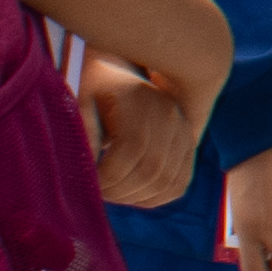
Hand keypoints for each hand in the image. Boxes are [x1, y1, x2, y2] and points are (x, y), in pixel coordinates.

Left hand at [83, 54, 206, 212]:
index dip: (108, 176)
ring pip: (168, 181)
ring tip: (115, 193)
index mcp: (140, 102)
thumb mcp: (82, 104)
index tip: (89, 183)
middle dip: (120, 191)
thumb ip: (85, 137)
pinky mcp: (189, 146)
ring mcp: (184, 131)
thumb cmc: (98, 89)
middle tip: (99, 193)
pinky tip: (134, 194)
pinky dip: (157, 197)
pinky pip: (179, 183)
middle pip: (151, 170)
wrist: (126, 73)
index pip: (130, 152)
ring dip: (137, 197)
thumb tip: (87, 174)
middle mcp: (170, 116)